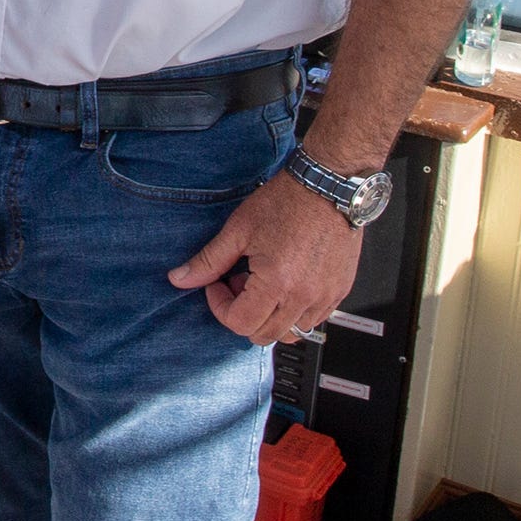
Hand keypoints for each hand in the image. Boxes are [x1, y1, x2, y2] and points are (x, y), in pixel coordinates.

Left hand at [167, 170, 361, 343]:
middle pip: (264, 335)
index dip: (220, 307)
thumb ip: (208, 261)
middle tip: (240, 283)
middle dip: (244, 315)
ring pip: (292, 333)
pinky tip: (288, 284)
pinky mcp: (340, 290)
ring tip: (266, 284)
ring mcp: (326, 296)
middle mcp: (305, 296)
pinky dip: (296, 312)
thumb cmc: (288, 201)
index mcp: (277, 283)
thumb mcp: (239, 229)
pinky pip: (315, 319)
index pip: (240, 323)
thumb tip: (180, 279)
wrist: (327, 184)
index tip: (217, 285)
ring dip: (271, 317)